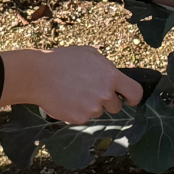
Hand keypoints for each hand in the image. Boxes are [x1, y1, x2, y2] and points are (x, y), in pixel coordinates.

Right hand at [0, 45, 143, 123]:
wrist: (39, 75)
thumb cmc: (63, 61)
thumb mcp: (89, 54)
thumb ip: (106, 66)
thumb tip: (114, 76)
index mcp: (111, 77)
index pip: (135, 92)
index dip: (134, 98)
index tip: (130, 100)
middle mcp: (105, 94)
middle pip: (116, 106)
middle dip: (108, 101)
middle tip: (91, 91)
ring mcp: (92, 108)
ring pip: (98, 111)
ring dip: (91, 105)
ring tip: (73, 92)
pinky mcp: (80, 119)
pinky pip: (84, 117)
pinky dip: (77, 111)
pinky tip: (67, 99)